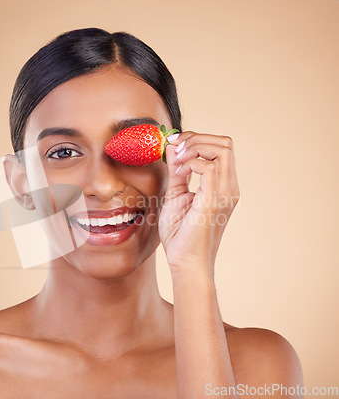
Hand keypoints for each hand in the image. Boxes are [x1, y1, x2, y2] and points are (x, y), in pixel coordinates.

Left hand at [158, 131, 239, 275]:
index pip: (221, 147)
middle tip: (175, 149)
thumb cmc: (180, 234)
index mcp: (222, 185)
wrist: (185, 262)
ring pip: (221, 149)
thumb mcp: (175, 194)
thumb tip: (172, 147)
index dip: (197, 138)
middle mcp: (228, 187)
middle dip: (196, 137)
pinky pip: (208, 167)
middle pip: (225, 142)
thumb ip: (176, 170)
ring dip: (194, 147)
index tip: (174, 144)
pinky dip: (190, 163)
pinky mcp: (214, 201)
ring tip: (176, 163)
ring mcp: (224, 193)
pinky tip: (179, 175)